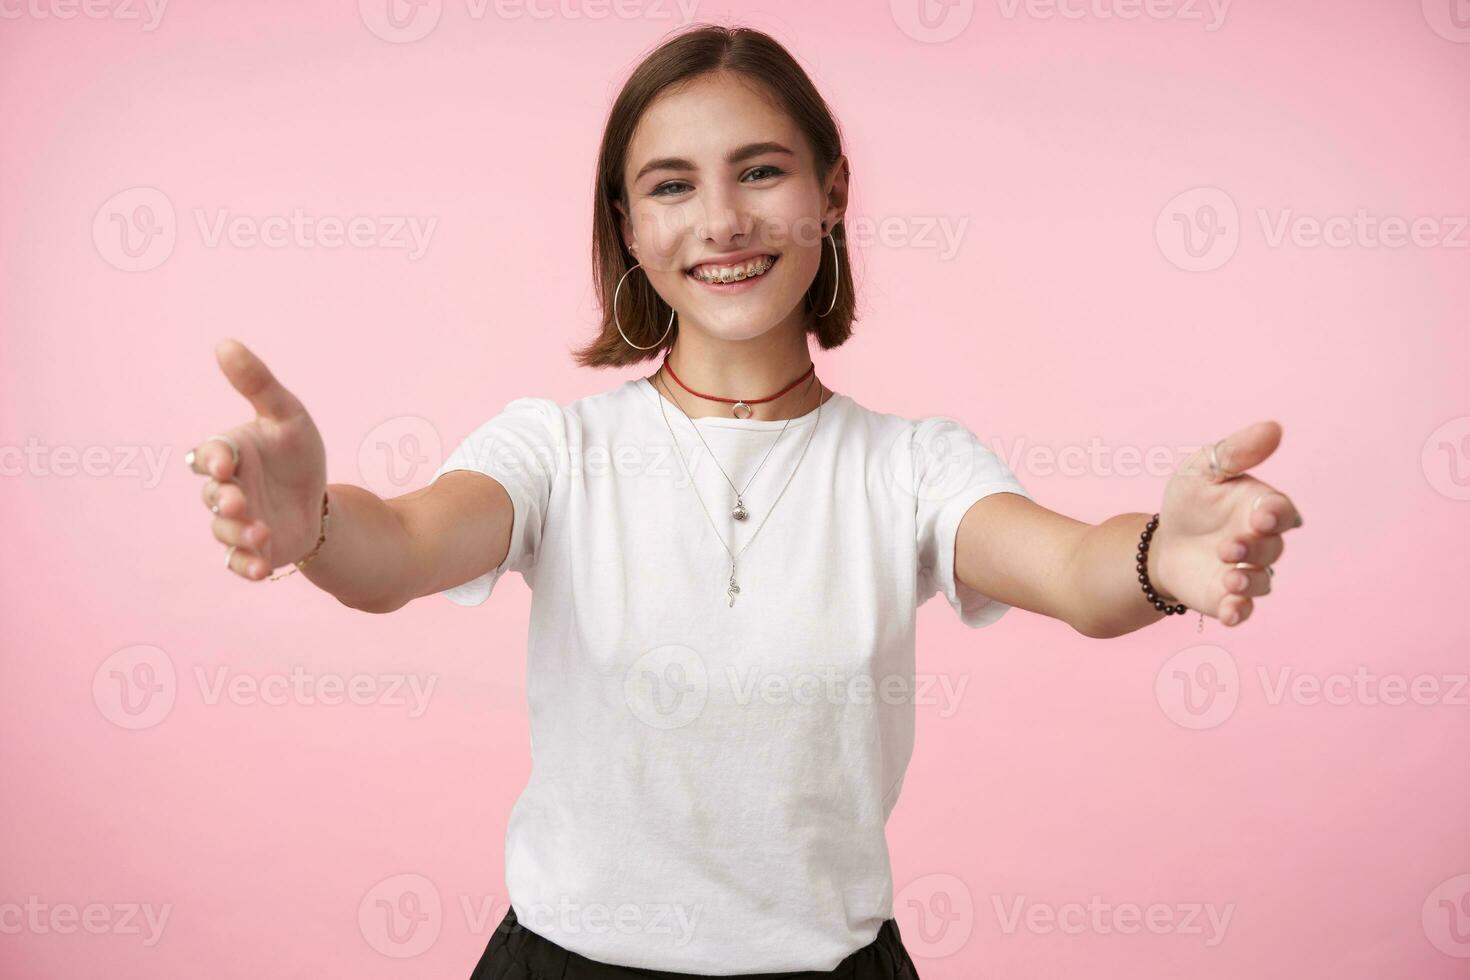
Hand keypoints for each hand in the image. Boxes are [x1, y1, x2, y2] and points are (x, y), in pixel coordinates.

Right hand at [186, 339, 326, 579]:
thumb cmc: (296, 452)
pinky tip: (262, 569)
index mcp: (229, 455)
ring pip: (224, 531)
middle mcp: (226, 490)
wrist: (319, 499)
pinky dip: (246, 566)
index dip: (213, 460)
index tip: (224, 464)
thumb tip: (225, 343)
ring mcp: (236, 522)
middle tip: (238, 502)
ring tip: (261, 534)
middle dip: (224, 500)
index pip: (209, 456)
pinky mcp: (252, 550)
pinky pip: (239, 563)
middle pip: (213, 497)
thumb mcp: (287, 415)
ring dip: (239, 534)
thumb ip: (258, 383)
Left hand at [1147, 421, 1302, 626]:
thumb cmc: (1191, 499)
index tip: (1260, 515)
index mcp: (1262, 507)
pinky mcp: (1229, 597)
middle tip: (1229, 546)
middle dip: (1253, 548)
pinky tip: (1230, 612)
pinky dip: (1239, 611)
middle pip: (1271, 548)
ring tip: (1230, 578)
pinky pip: (1243, 609)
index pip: (1281, 511)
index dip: (1276, 515)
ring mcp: (1248, 571)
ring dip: (1249, 582)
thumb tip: (1274, 427)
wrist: (1163, 539)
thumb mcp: (1203, 469)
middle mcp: (1262, 542)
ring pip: (1261, 581)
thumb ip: (1236, 452)